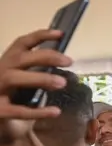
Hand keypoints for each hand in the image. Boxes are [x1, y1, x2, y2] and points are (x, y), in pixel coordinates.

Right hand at [0, 29, 71, 143]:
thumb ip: (37, 72)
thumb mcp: (24, 82)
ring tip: (63, 83)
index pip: (22, 43)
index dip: (40, 36)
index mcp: (7, 63)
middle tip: (69, 61)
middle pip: (20, 58)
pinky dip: (36, 111)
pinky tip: (55, 111)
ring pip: (13, 78)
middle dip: (45, 56)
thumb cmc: (13, 100)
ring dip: (39, 78)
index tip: (61, 34)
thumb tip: (64, 61)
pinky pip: (16, 110)